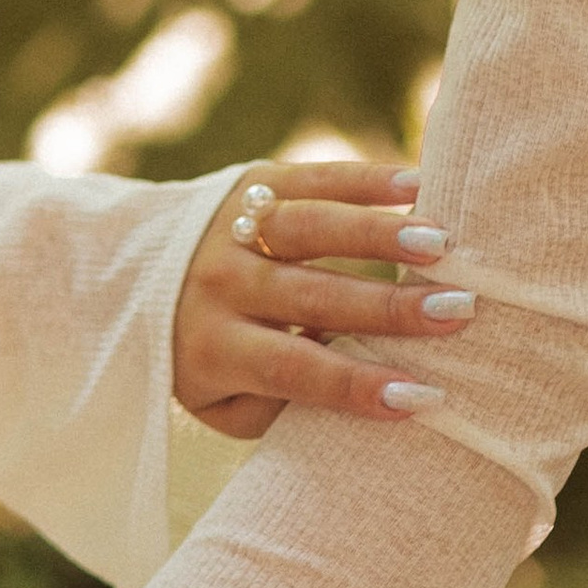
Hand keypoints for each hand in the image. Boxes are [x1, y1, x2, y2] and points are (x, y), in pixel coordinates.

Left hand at [173, 158, 468, 440]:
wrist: (129, 273)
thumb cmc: (202, 358)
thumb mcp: (220, 402)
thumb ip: (281, 407)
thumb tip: (358, 393)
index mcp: (213, 348)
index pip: (293, 368)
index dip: (355, 385)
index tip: (421, 398)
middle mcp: (222, 284)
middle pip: (313, 296)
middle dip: (388, 307)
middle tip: (457, 312)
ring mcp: (235, 227)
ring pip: (312, 228)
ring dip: (380, 235)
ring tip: (442, 245)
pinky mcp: (252, 183)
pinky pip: (312, 179)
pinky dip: (364, 181)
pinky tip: (418, 185)